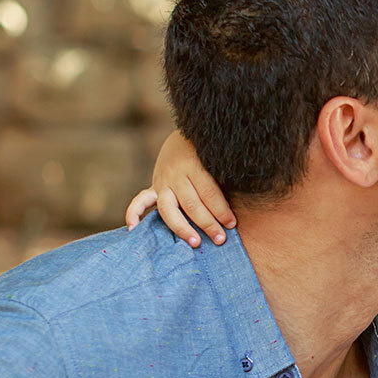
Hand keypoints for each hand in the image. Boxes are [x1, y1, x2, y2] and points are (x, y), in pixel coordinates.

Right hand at [124, 131, 233, 245]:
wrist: (184, 134)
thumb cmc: (208, 152)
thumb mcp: (217, 158)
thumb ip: (224, 176)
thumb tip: (243, 196)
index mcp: (194, 165)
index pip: (209, 192)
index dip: (221, 210)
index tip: (232, 224)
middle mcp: (175, 175)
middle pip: (191, 204)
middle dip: (208, 223)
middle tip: (220, 239)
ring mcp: (162, 181)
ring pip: (169, 209)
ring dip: (182, 227)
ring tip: (195, 242)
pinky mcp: (154, 187)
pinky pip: (140, 201)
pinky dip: (134, 214)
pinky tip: (133, 229)